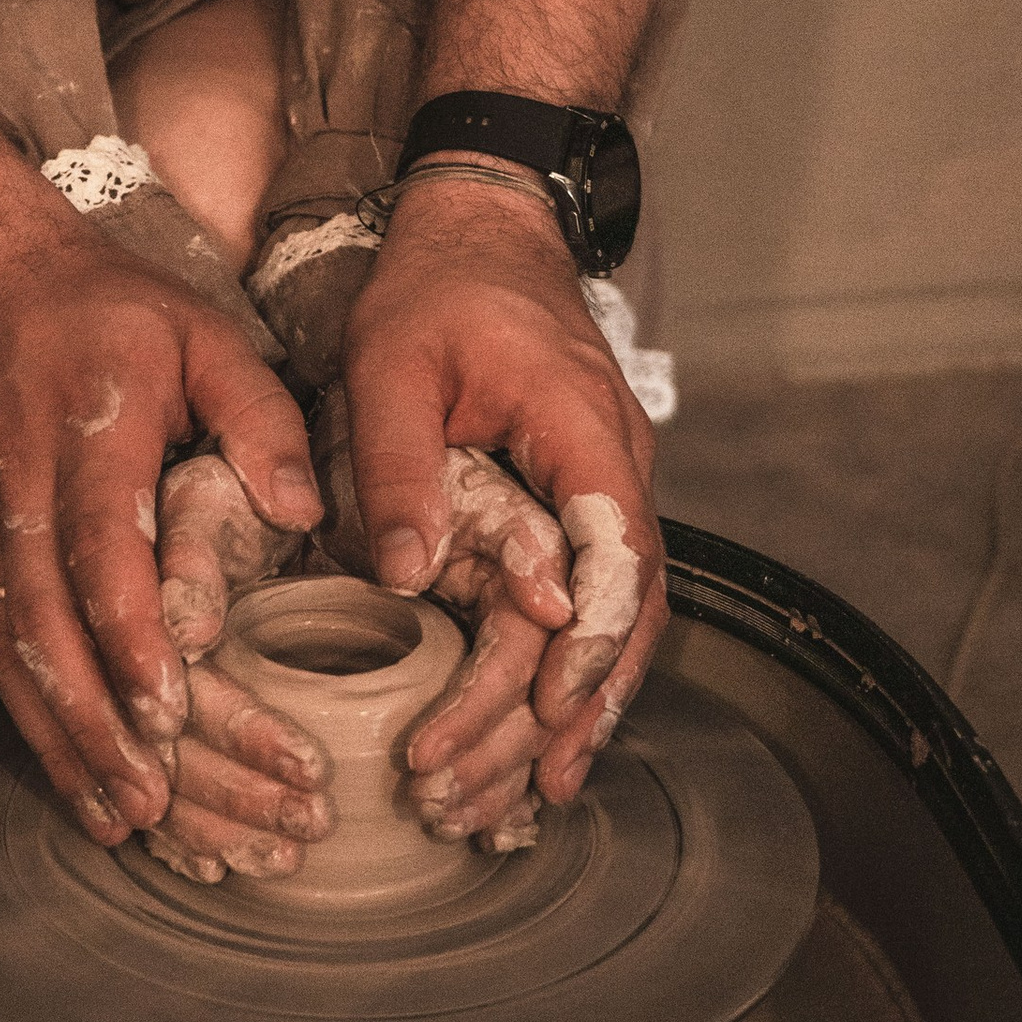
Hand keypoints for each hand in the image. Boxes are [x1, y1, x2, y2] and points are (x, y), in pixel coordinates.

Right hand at [0, 228, 318, 849]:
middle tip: (163, 801)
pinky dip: (38, 730)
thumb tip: (302, 507)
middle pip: (45, 627)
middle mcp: (21, 494)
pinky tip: (84, 788)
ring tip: (127, 820)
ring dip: (66, 744)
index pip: (96, 550)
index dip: (127, 635)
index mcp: (85, 434)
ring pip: (12, 655)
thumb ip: (258, 413)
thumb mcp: (201, 329)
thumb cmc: (105, 308)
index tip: (170, 708)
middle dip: (101, 723)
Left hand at [338, 174, 666, 825]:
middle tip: (517, 789)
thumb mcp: (393, 362)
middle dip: (577, 710)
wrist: (484, 227)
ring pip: (621, 621)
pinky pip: (594, 601)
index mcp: (585, 434)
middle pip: (628, 614)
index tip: (549, 714)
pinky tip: (538, 735)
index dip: (588, 645)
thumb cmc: (436, 286)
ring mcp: (608, 489)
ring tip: (530, 794)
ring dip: (579, 708)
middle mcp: (618, 470)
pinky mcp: (581, 502)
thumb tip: (399, 578)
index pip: (616, 559)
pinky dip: (571, 671)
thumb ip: (399, 465)